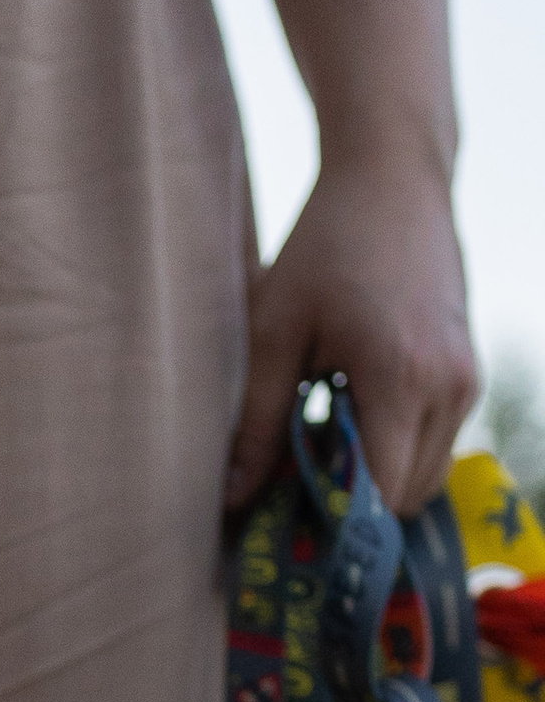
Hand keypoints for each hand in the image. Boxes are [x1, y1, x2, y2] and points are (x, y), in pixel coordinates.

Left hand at [227, 143, 477, 518]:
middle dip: (352, 508)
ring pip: (426, 475)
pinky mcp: (468, 372)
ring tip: (318, 448)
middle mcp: (449, 385)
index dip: (333, 520)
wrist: (392, 178)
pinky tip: (347, 418)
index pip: (380, 494)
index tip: (283, 523)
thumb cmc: (325, 245)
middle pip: (407, 496)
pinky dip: (394, 451)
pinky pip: (435, 442)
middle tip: (292, 490)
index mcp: (400, 376)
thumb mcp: (274, 332)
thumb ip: (257, 423)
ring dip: (375, 479)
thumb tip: (233, 500)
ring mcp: (468, 379)